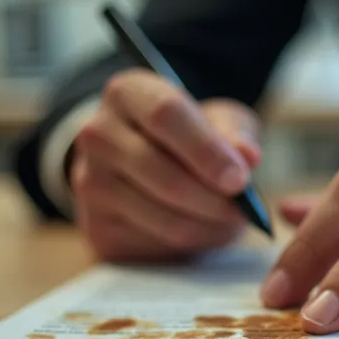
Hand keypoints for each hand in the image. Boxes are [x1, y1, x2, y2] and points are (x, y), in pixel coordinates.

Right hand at [70, 69, 260, 261]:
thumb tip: (248, 157)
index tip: (239, 179)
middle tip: (245, 209)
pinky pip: (156, 245)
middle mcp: (98, 135)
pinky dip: (192, 243)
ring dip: (209, 226)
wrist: (145, 163)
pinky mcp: (98, 228)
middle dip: (214, 199)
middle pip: (163, 174)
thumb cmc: (190, 135)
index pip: (165, 115)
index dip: (206, 150)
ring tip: (231, 219)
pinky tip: (205, 228)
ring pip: (163, 217)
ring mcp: (90, 184)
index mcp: (128, 93)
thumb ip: (235, 133)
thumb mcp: (218, 119)